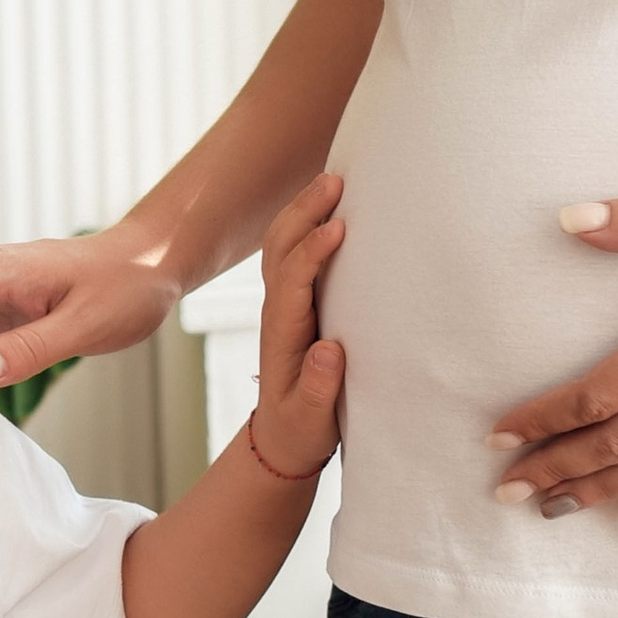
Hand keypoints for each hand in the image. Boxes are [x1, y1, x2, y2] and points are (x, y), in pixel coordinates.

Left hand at [249, 175, 345, 476]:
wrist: (282, 439)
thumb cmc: (301, 429)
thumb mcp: (311, 419)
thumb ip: (320, 388)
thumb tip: (330, 351)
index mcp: (282, 333)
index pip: (292, 279)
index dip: (312, 251)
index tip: (339, 227)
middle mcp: (278, 310)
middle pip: (281, 247)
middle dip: (304, 211)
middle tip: (335, 179)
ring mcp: (284, 303)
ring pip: (283, 244)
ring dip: (303, 209)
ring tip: (333, 178)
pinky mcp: (297, 303)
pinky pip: (295, 253)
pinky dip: (307, 223)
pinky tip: (329, 205)